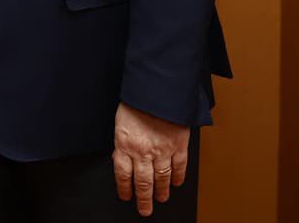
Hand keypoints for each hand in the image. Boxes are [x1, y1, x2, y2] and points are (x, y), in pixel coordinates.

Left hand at [112, 103, 190, 217]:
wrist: (158, 87)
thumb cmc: (137, 100)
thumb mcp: (120, 121)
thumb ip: (121, 141)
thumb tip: (119, 156)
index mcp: (125, 144)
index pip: (123, 175)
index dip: (124, 189)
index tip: (126, 197)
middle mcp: (143, 151)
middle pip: (143, 183)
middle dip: (144, 199)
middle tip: (145, 210)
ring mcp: (162, 150)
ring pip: (162, 178)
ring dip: (162, 191)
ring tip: (161, 198)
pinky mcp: (179, 144)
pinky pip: (179, 166)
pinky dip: (178, 176)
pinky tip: (177, 182)